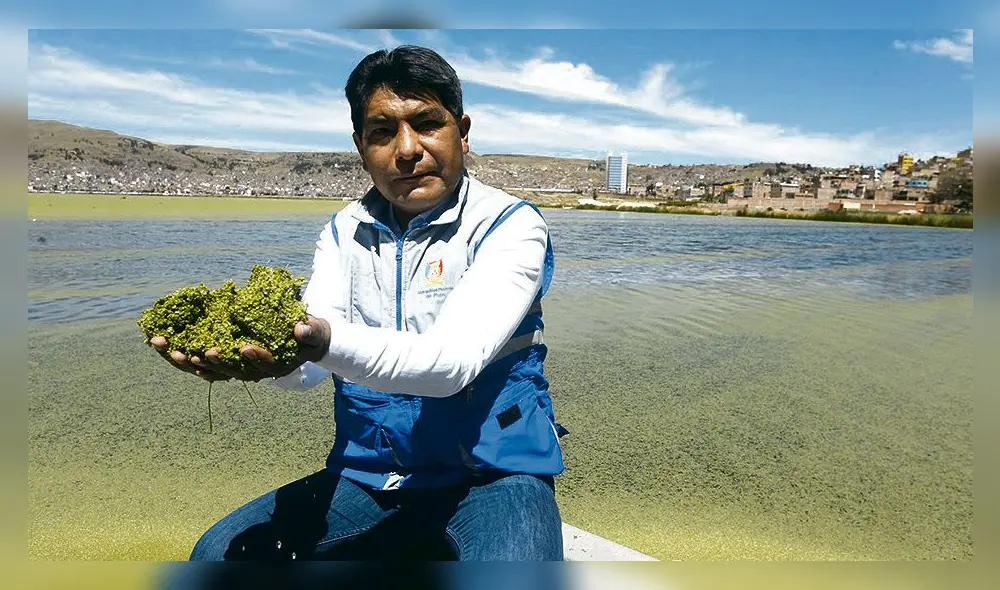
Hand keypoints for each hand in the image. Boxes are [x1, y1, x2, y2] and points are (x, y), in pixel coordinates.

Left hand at [148, 315, 331, 382]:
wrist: (302, 341)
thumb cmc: (309, 334)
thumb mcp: (313, 331)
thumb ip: (310, 331)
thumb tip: (301, 328)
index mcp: (277, 366)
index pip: (264, 367)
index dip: (254, 358)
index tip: (244, 348)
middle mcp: (255, 372)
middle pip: (231, 372)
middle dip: (212, 362)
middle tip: (194, 352)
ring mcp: (239, 368)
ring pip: (212, 371)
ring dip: (189, 362)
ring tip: (169, 349)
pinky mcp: (228, 362)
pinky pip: (204, 365)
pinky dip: (187, 359)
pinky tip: (169, 351)